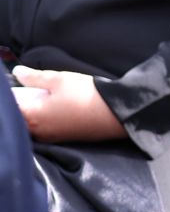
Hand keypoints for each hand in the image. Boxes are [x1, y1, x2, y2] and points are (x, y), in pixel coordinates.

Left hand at [12, 67, 126, 141]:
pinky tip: (53, 111)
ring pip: (31, 127)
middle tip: (27, 92)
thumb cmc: (86, 95)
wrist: (116, 114)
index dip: (12, 96)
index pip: (11, 107)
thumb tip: (17, 72)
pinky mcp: (64, 139)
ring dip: (31, 115)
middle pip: (19, 119)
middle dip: (21, 106)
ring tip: (39, 101)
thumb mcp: (59, 79)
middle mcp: (38, 130)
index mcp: (32, 115)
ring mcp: (51, 137)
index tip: (17, 88)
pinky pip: (44, 131)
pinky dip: (42, 121)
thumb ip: (34, 76)